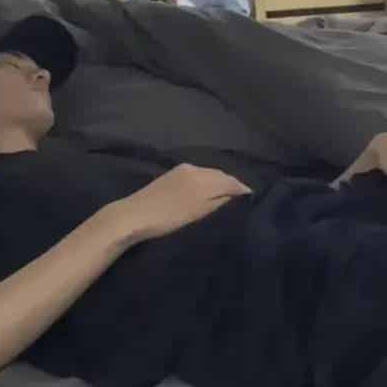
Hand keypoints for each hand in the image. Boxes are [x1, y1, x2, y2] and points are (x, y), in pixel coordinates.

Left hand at [101, 164, 251, 242]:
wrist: (133, 215)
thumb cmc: (169, 219)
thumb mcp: (199, 213)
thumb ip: (221, 201)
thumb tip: (240, 193)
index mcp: (203, 177)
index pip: (231, 181)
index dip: (243, 190)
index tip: (253, 200)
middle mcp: (196, 168)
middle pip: (221, 175)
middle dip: (233, 185)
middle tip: (242, 199)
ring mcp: (183, 169)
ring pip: (210, 174)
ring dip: (220, 183)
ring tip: (228, 197)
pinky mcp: (172, 173)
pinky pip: (199, 174)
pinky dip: (208, 181)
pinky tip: (207, 192)